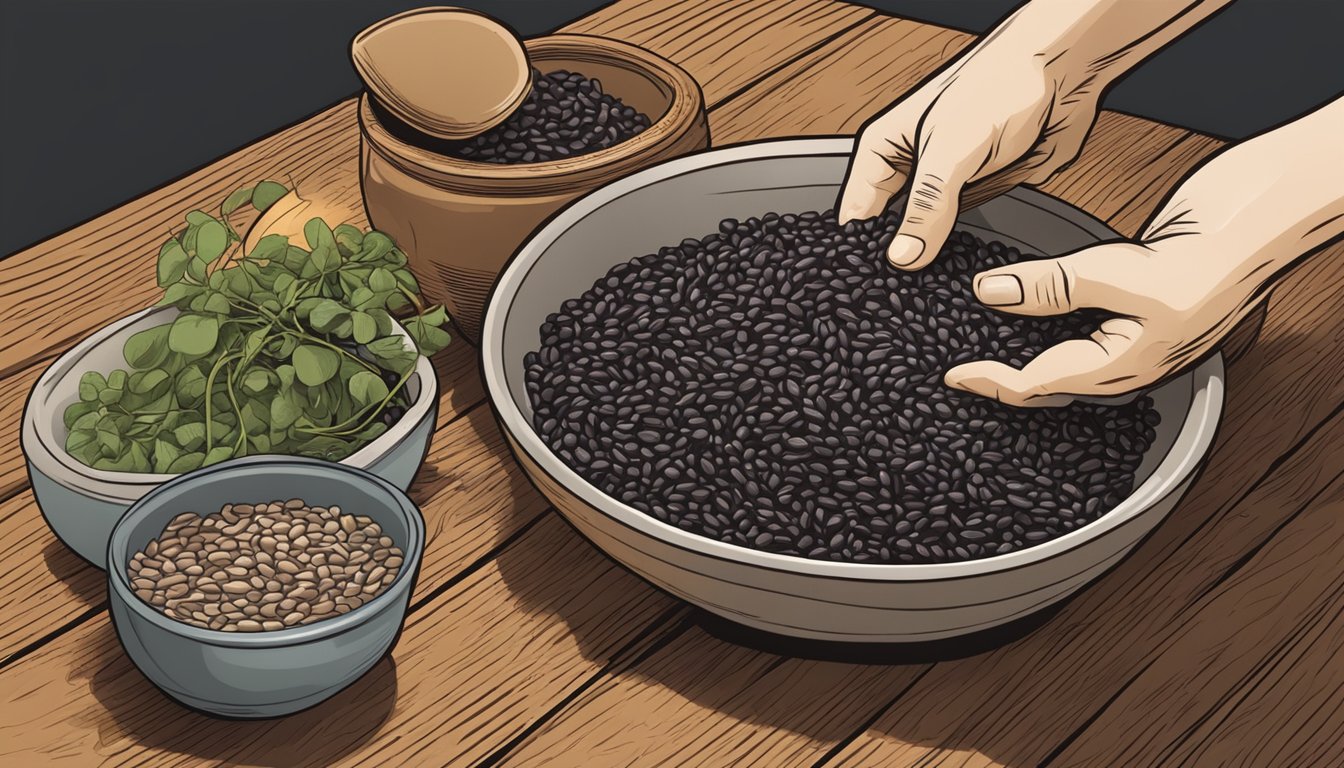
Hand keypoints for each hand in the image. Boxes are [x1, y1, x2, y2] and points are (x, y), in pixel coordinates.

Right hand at [837, 0, 1238, 269]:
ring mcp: (941, 189)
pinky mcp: (973, 199)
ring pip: (922, 240)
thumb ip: (926, 205)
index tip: (863, 288)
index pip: (857, 214)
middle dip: (891, 264)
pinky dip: (956, 259)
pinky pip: (957, 239)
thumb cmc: (999, 87)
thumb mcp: (950, 149)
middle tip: (894, 303)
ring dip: (925, 265)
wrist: (1061, 76)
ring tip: (922, 299)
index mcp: (883, 151)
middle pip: (886, 232)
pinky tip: (956, 280)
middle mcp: (909, 173)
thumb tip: (904, 256)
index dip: (857, 252)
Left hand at [944, 96, 1343, 405]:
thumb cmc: (1219, 252)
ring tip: (983, 339)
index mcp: (1127, 364)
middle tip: (959, 365)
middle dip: (1005, 376)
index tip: (951, 374)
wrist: (1274, 211)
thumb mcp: (1122, 273)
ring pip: (1066, 347)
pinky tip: (1030, 299)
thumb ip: (1053, 285)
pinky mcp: (1139, 291)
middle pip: (1052, 376)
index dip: (992, 382)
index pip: (1040, 384)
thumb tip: (991, 294)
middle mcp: (1129, 353)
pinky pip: (1082, 314)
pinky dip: (1049, 314)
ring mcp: (1136, 324)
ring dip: (1026, 347)